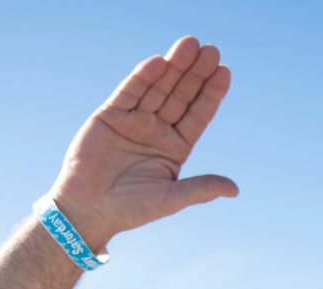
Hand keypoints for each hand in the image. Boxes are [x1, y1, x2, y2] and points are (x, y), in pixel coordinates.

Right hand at [49, 36, 238, 249]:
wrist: (87, 210)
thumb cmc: (130, 210)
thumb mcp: (170, 199)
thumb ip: (200, 189)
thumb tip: (234, 190)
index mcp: (175, 148)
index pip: (198, 115)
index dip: (211, 94)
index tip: (225, 72)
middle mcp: (157, 130)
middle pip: (181, 96)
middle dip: (195, 73)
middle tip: (210, 50)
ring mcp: (134, 120)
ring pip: (158, 88)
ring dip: (173, 67)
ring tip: (190, 44)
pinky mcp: (110, 115)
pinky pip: (130, 92)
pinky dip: (143, 77)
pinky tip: (159, 62)